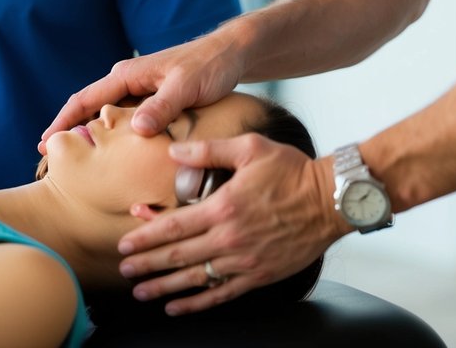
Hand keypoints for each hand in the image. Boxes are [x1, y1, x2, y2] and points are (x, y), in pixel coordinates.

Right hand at [39, 29, 244, 152]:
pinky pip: (124, 117)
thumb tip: (135, 129)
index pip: (85, 100)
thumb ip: (161, 107)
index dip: (63, 122)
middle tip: (49, 159)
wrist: (232, 53)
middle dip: (68, 130)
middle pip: (89, 107)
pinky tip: (111, 150)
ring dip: (89, 132)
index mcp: (127, 75)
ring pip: (106, 114)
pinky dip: (112, 133)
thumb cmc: (209, 67)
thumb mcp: (186, 87)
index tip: (45, 144)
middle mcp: (127, 80)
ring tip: (74, 159)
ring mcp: (139, 88)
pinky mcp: (152, 97)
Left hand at [116, 134, 345, 314]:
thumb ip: (208, 150)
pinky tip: (177, 307)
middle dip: (147, 265)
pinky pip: (222, 294)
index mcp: (223, 207)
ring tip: (141, 293)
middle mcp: (230, 238)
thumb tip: (174, 151)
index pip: (173, 227)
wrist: (331, 200)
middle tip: (124, 271)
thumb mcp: (248, 148)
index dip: (145, 237)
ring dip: (164, 287)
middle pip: (178, 256)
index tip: (125, 244)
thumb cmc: (292, 170)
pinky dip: (197, 303)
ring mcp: (244, 261)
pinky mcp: (259, 275)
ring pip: (195, 279)